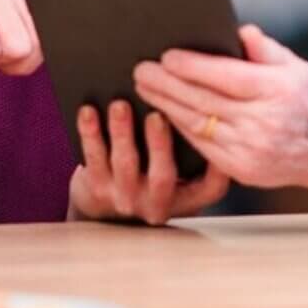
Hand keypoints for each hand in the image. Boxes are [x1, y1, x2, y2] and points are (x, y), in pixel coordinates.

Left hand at [68, 100, 229, 225]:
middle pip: (163, 176)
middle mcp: (158, 203)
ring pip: (125, 165)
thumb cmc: (153, 173)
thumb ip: (193, 145)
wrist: (105, 209)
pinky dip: (90, 134)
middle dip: (160, 144)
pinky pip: (93, 160)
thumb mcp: (181, 170)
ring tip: (120, 106)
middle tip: (157, 115)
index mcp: (186, 197)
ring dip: (122, 133)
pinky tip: (88, 112)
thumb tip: (201, 98)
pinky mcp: (97, 190)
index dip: (219, 167)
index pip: (211, 188)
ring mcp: (126, 198)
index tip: (215, 134)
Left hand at [133, 24, 307, 195]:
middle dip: (167, 85)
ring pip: (197, 125)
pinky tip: (165, 113)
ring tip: (145, 88)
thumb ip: (264, 48)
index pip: (225, 77)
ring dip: (166, 106)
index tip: (166, 56)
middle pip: (204, 101)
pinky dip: (180, 128)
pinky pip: (202, 146)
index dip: (192, 67)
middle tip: (141, 70)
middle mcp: (262, 122)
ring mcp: (250, 150)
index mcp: (276, 91)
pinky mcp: (241, 170)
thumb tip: (237, 31)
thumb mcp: (296, 66)